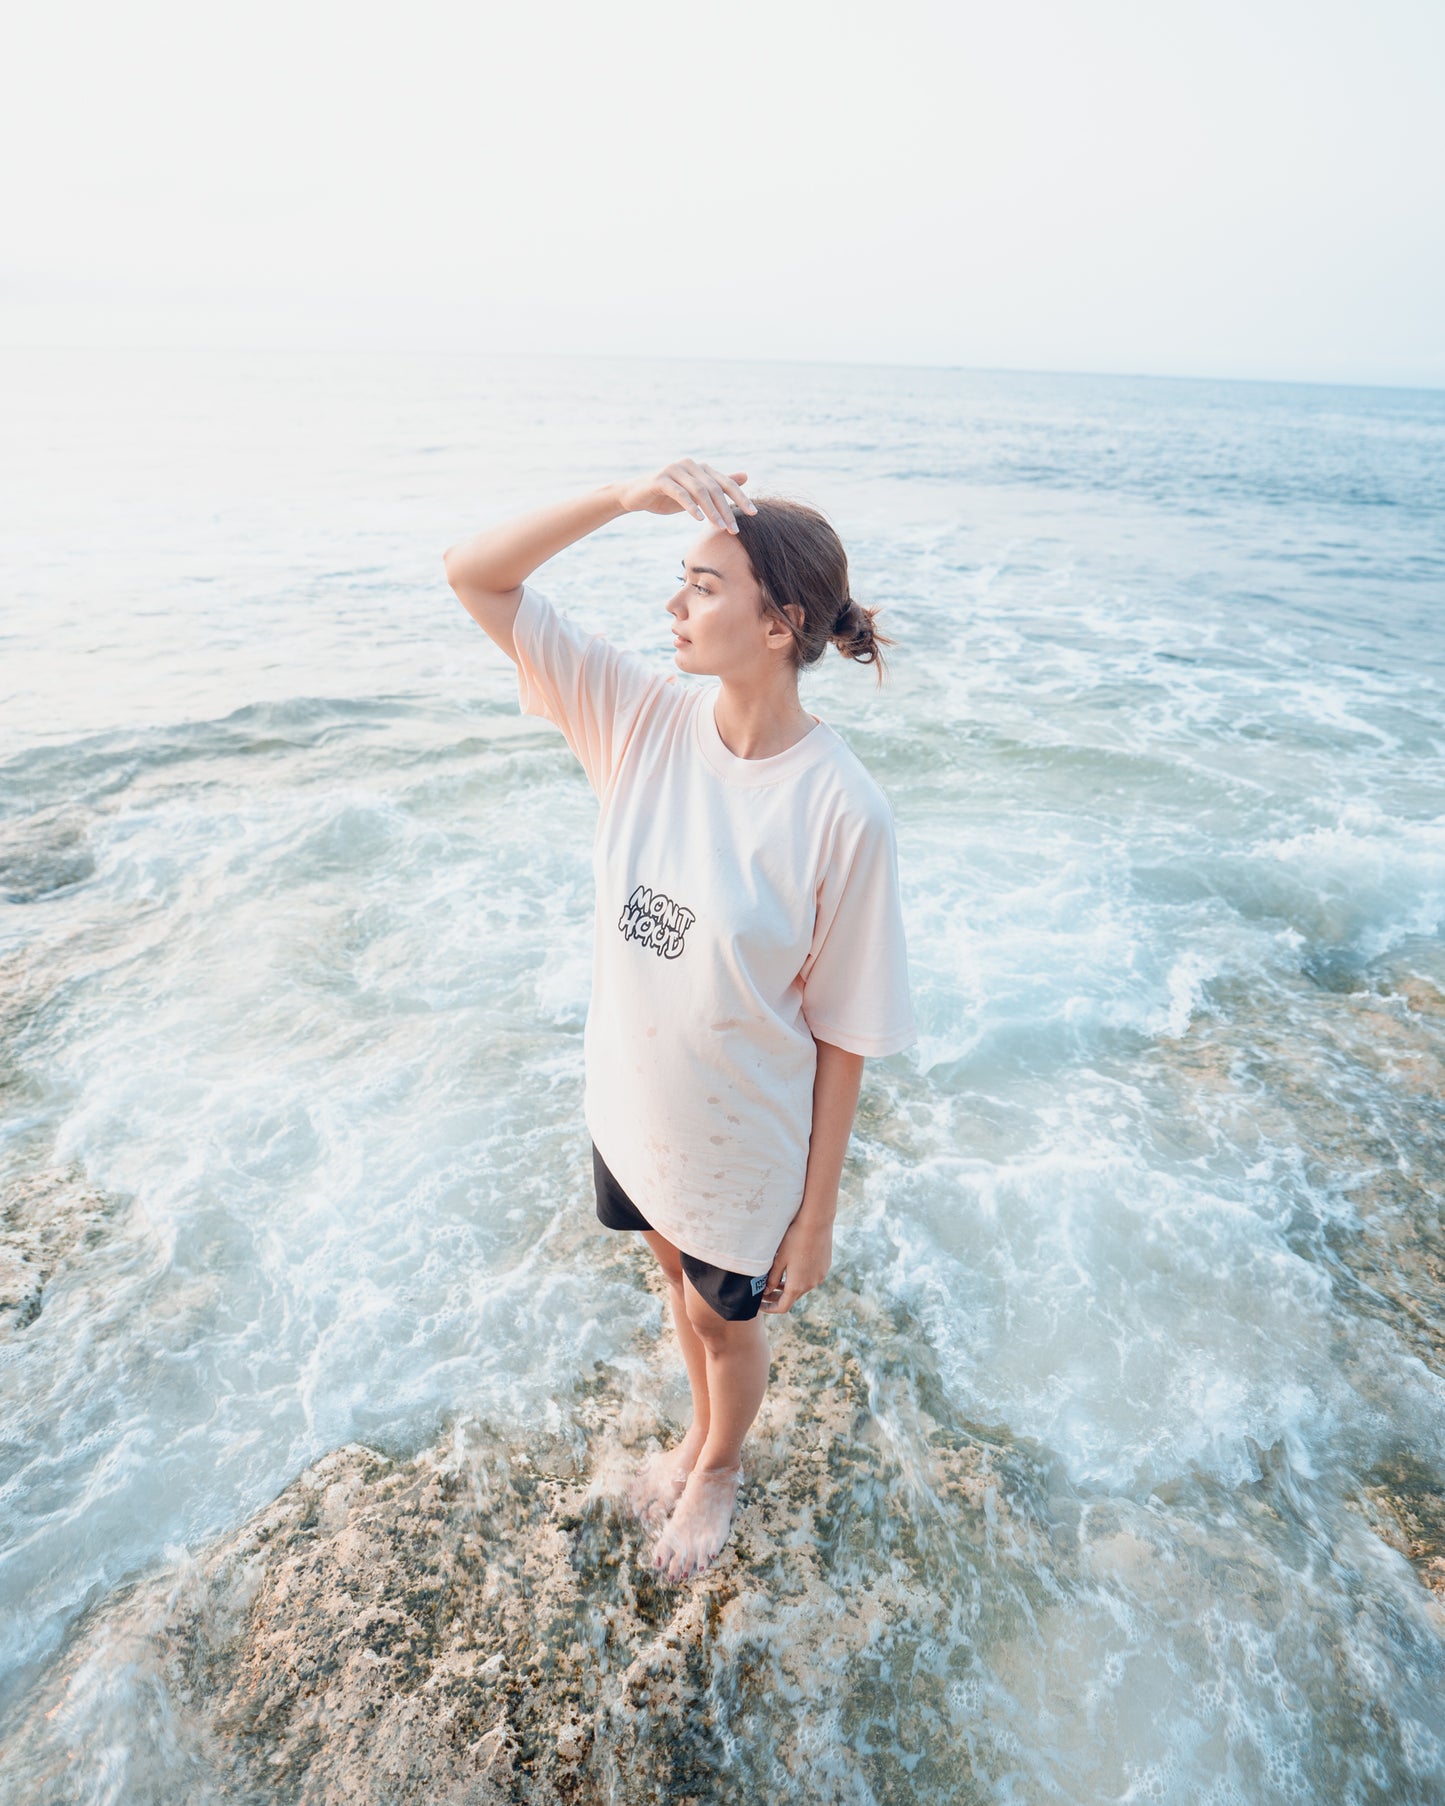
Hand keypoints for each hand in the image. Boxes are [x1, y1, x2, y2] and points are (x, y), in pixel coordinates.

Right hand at [616, 458, 756, 534]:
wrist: (635, 496)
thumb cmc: (668, 495)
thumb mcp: (696, 493)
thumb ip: (719, 485)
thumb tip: (746, 476)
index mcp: (701, 468)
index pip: (725, 482)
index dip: (740, 497)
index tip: (753, 514)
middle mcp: (690, 464)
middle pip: (714, 488)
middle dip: (726, 509)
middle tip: (734, 529)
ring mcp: (674, 469)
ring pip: (699, 491)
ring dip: (711, 511)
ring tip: (719, 528)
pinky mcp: (661, 479)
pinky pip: (680, 493)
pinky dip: (690, 506)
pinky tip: (698, 519)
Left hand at [758, 1212, 832, 1313]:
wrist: (817, 1222)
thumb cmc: (794, 1239)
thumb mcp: (779, 1259)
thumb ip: (772, 1278)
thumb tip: (766, 1292)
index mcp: (797, 1285)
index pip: (782, 1307)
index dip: (770, 1309)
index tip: (760, 1305)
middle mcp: (811, 1284)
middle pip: (792, 1298)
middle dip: (778, 1297)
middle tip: (764, 1292)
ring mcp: (820, 1276)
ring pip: (802, 1287)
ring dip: (789, 1287)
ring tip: (776, 1279)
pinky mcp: (825, 1267)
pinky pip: (810, 1278)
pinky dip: (800, 1278)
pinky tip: (793, 1266)